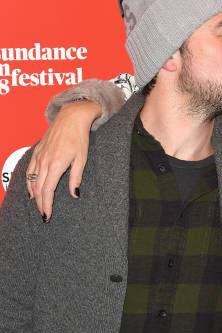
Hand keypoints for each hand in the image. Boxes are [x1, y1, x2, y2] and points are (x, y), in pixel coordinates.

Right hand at [26, 101, 101, 219]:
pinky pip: (30, 170)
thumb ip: (76, 178)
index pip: (47, 190)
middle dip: (40, 203)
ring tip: (38, 205)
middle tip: (43, 215)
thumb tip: (74, 194)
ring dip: (34, 194)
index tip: (47, 215)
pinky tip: (32, 188)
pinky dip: (29, 181)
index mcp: (56, 165)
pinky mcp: (37, 151)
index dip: (46, 205)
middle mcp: (44, 161)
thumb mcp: (82, 159)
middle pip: (38, 188)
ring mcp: (39, 155)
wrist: (71, 117)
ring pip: (32, 180)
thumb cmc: (79, 138)